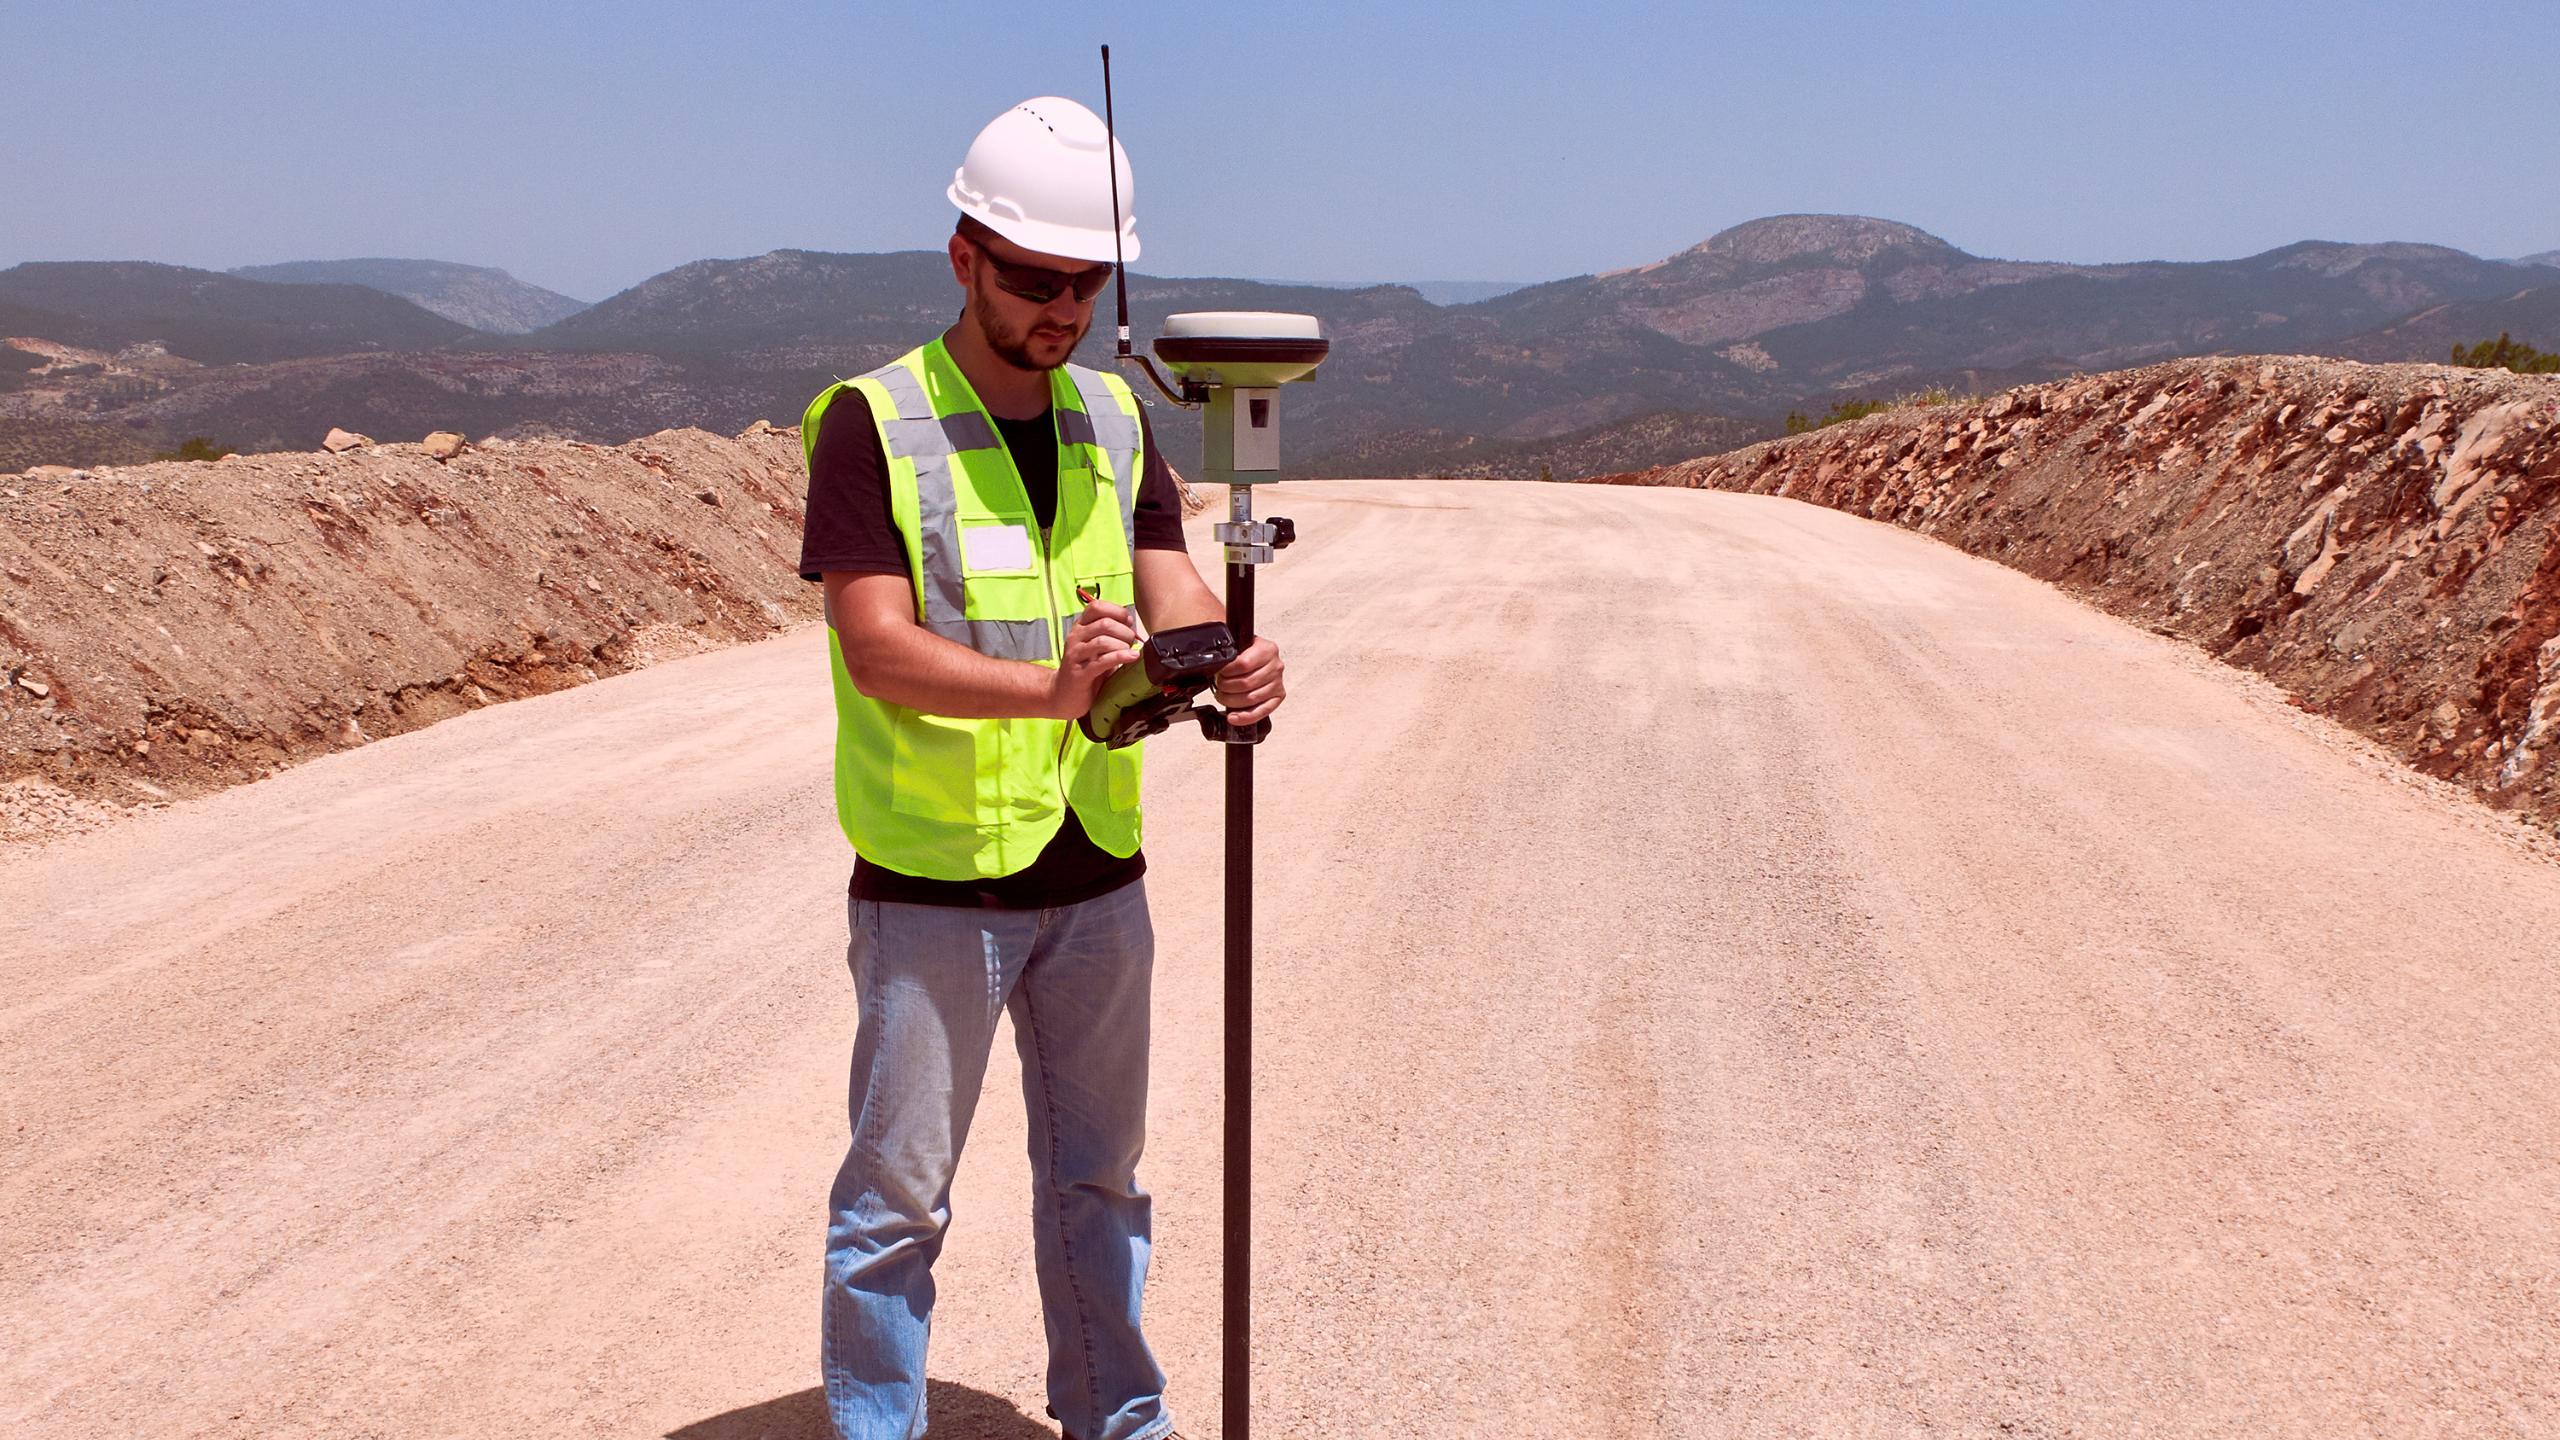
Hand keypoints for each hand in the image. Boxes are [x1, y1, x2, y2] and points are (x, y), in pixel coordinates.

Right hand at [1048, 598, 1141, 719]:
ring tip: (1129, 653)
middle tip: (1131, 642)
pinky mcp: (1080, 673)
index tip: (1128, 622)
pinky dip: (1121, 657)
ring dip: (1123, 645)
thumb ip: (1109, 635)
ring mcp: (1076, 655)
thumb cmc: (1085, 669)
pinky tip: (1132, 658)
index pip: (1096, 606)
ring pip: (1103, 641)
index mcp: (1080, 627)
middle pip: (1104, 623)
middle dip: (1124, 632)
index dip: (1117, 611)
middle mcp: (1075, 638)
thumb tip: (1132, 628)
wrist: (1063, 695)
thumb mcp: (1095, 647)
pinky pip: (1103, 661)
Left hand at [1214, 634, 1283, 723]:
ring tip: (1223, 697)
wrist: (1260, 656)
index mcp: (1267, 650)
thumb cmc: (1249, 652)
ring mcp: (1278, 682)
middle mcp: (1275, 666)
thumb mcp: (1241, 644)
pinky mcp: (1278, 696)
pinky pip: (1262, 711)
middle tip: (1218, 685)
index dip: (1227, 671)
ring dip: (1231, 701)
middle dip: (1226, 687)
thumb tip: (1217, 662)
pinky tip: (1234, 717)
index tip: (1219, 672)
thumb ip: (1231, 650)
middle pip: (1246, 683)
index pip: (1244, 664)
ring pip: (1251, 698)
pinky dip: (1245, 717)